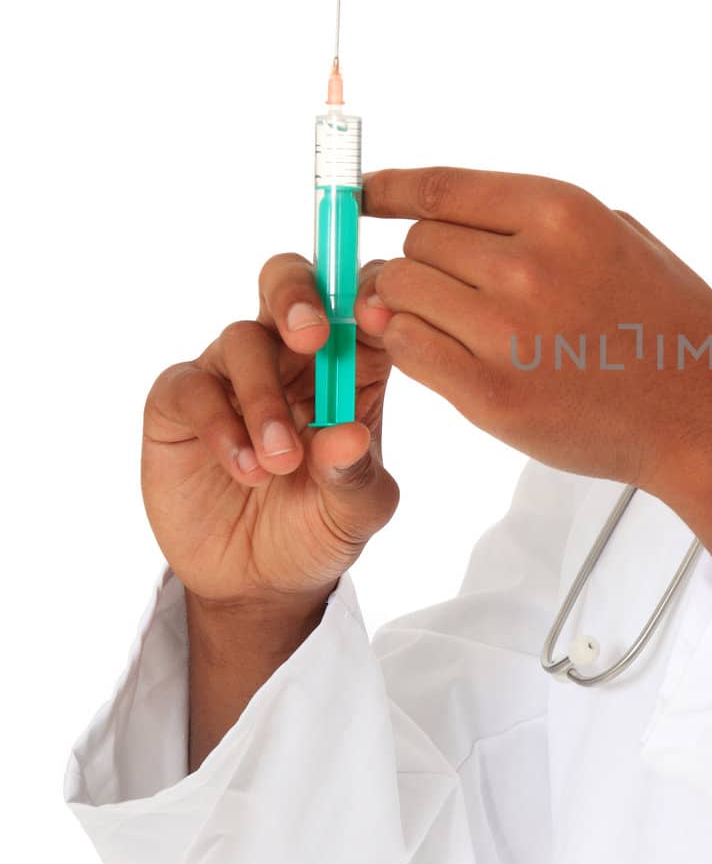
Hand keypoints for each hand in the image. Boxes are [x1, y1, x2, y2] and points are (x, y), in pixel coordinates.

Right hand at [141, 253, 401, 611]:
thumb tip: (347, 435)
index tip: (379, 318)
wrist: (259, 582)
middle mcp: (293, 355)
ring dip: (264, 399)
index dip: (372, 295)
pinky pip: (194, 386)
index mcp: (352, 363)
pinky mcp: (181, 401)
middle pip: (291, 282)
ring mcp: (235, 372)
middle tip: (312, 337)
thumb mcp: (357, 511)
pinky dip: (221, 426)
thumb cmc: (321, 528)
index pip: (363, 302)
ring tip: (281, 464)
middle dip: (299, 295)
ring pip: (243, 338)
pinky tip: (246, 469)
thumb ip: (357, 474)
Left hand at [358, 167, 711, 516]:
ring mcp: (505, 330)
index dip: (391, 190)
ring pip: (403, 291)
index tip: (364, 194)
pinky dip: (410, 346)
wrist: (702, 416)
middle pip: (418, 242)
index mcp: (563, 215)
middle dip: (423, 262)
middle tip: (442, 288)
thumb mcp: (624, 238)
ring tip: (444, 323)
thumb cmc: (670, 329)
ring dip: (411, 304)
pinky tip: (440, 352)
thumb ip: (540, 223)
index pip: (442, 189)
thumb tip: (455, 219)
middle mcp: (529, 263)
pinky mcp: (490, 392)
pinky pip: (408, 348)